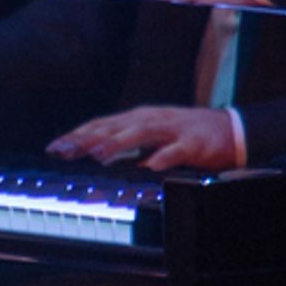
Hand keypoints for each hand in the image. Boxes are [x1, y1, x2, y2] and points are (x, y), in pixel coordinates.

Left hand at [48, 105, 239, 173]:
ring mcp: (173, 129)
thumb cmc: (186, 135)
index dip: (77, 135)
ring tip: (98, 155)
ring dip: (118, 143)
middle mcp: (151, 119)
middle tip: (64, 153)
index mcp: (138, 118)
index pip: (101, 124)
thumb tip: (93, 157)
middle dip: (87, 139)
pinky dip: (163, 157)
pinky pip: (177, 150)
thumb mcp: (150, 138)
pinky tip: (151, 166)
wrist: (231, 130)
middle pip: (114, 126)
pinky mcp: (194, 142)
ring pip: (140, 133)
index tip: (54, 149)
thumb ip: (125, 146)